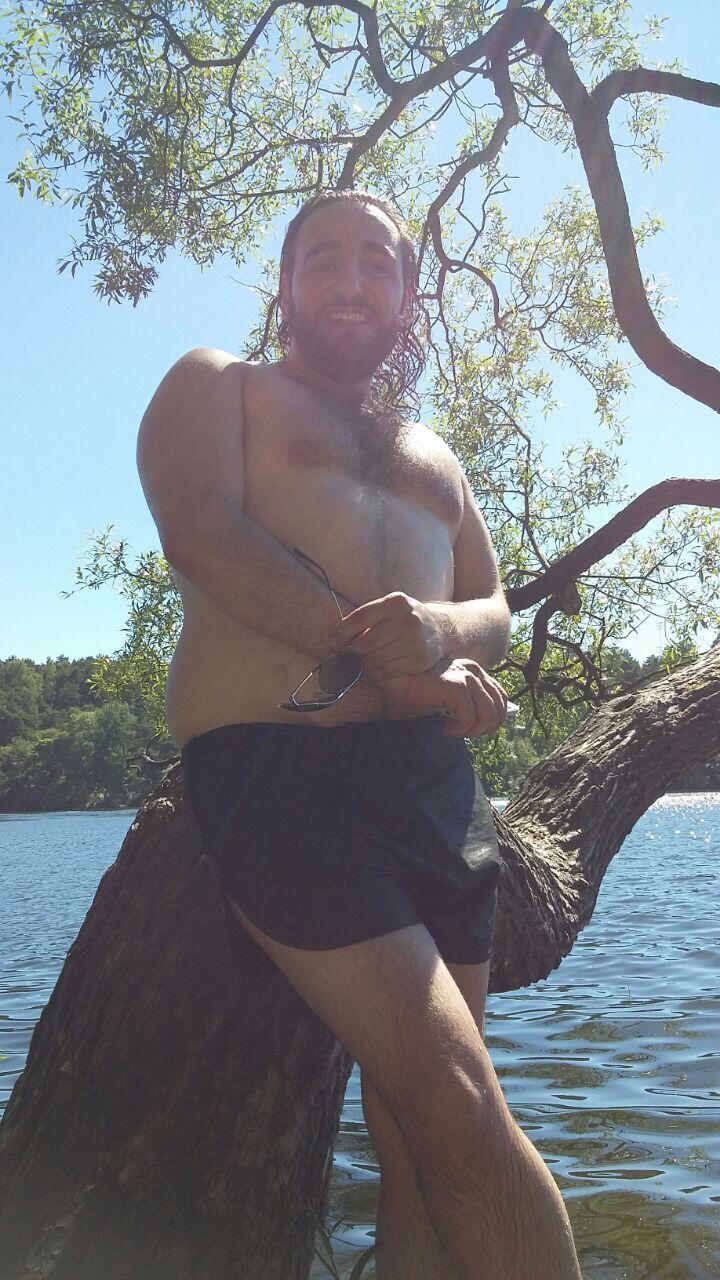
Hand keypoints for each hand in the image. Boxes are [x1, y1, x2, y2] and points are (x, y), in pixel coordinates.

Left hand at [333, 593, 445, 678]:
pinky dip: (378, 673)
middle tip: (355, 652)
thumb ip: (367, 617)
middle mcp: (407, 620)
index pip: (360, 618)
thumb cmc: (406, 618)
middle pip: (366, 642)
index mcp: (395, 603)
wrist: (441, 628)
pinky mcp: (419, 659)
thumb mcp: (390, 607)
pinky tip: (380, 667)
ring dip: (366, 663)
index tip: (335, 642)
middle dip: (355, 650)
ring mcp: (415, 640)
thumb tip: (337, 637)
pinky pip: (387, 672)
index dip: (342, 632)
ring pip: (375, 659)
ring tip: (369, 659)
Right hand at [369, 659, 508, 737]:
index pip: (501, 696)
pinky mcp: (457, 687)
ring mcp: (467, 678)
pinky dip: (460, 730)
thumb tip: (483, 723)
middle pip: (499, 707)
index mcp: (475, 670)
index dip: (495, 718)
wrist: (396, 675)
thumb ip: (466, 699)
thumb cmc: (418, 686)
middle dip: (486, 727)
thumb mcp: (448, 692)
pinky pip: (469, 718)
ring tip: (455, 731)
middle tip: (466, 734)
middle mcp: (474, 672)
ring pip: (488, 714)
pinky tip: (446, 729)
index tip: (477, 730)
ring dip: (473, 730)